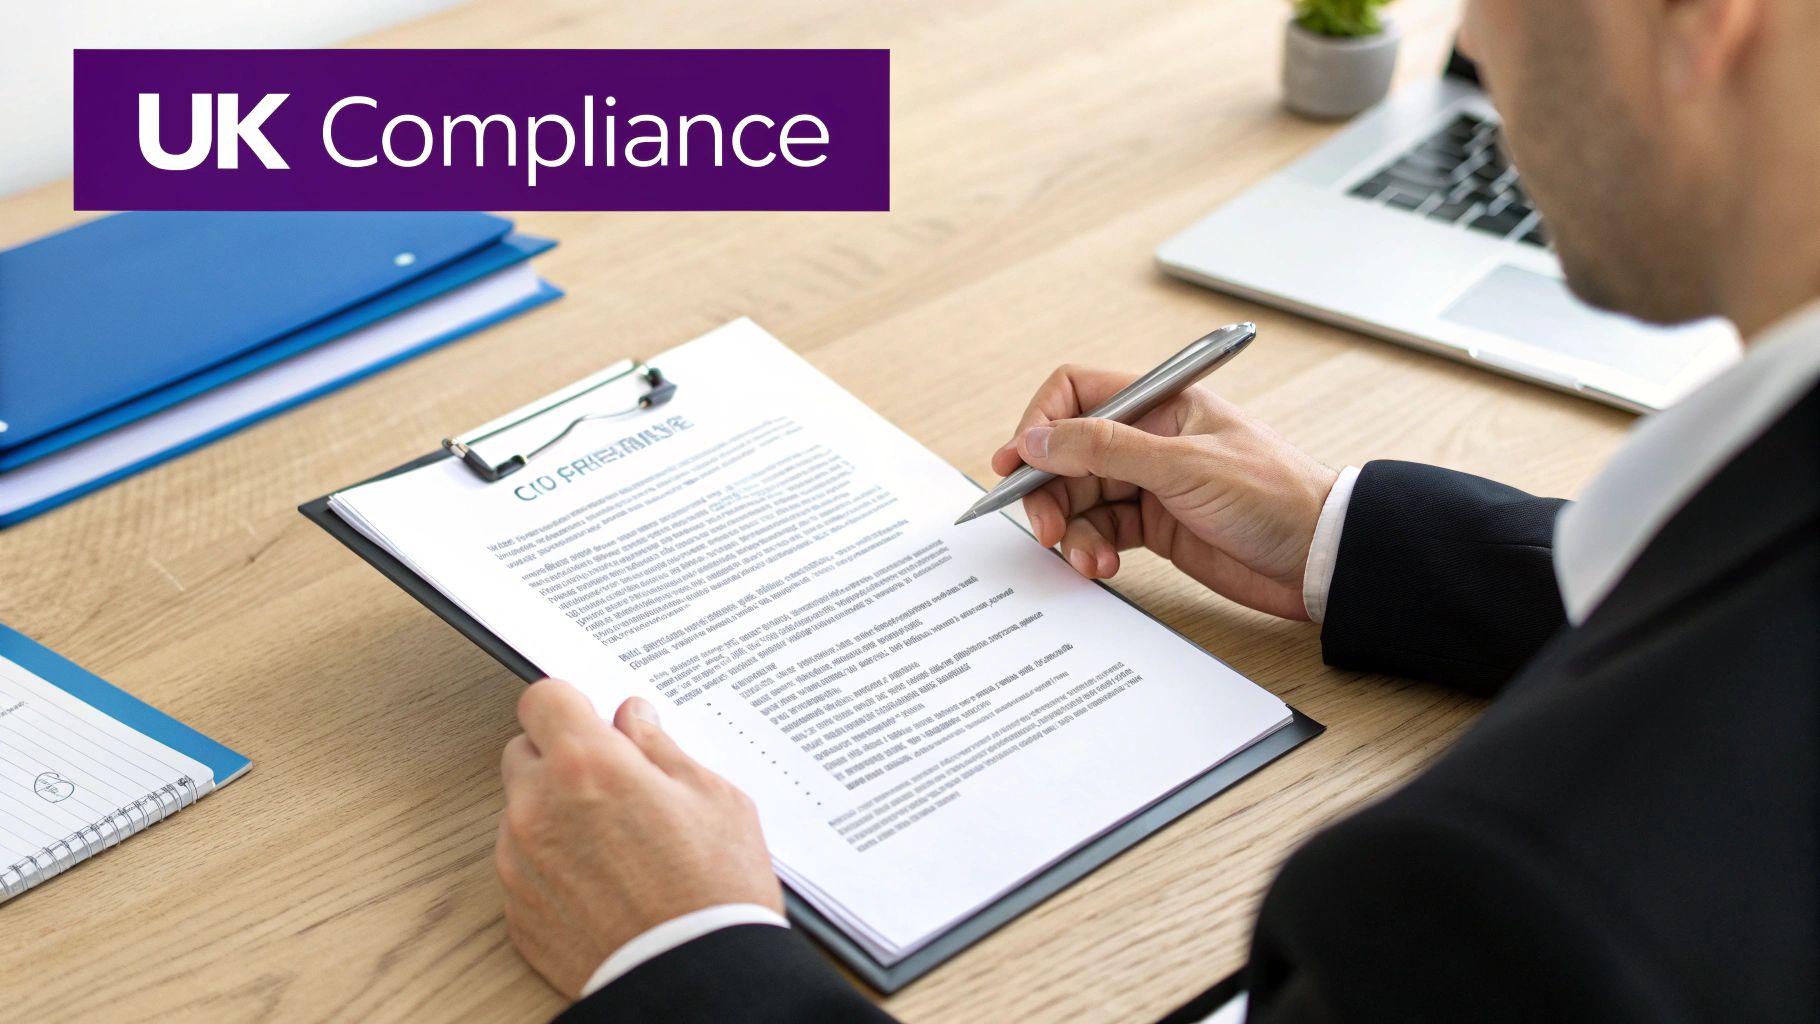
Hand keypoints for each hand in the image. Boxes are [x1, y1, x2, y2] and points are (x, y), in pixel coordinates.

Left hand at [496, 679, 781, 997]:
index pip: (543, 698)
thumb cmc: (714, 892)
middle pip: (525, 751)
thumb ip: (662, 749)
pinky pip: (523, 865)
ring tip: (617, 844)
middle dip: (562, 758)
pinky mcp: (517, 911)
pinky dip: (553, 864)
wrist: (694, 980)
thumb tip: (634, 720)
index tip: (592, 719)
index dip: (571, 705)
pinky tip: (603, 882)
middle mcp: (539, 808)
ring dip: (556, 812)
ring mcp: (519, 862)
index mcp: (589, 766)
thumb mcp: (714, 798)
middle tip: (614, 783)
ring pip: (522, 811)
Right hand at [992, 365, 1338, 619]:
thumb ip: (1104, 450)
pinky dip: (1091, 548)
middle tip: (1046, 529)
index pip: (1075, 394)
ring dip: (1072, 530)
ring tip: (1087, 558)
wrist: (1321, 558)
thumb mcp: (1183, 467)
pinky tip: (1102, 565)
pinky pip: (1101, 530)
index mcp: (1160, 403)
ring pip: (1081, 498)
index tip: (1016, 465)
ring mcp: (1151, 483)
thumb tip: (1037, 440)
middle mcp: (1149, 439)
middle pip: (1068, 454)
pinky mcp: (1156, 525)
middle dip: (1050, 492)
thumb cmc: (1275, 497)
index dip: (1039, 425)